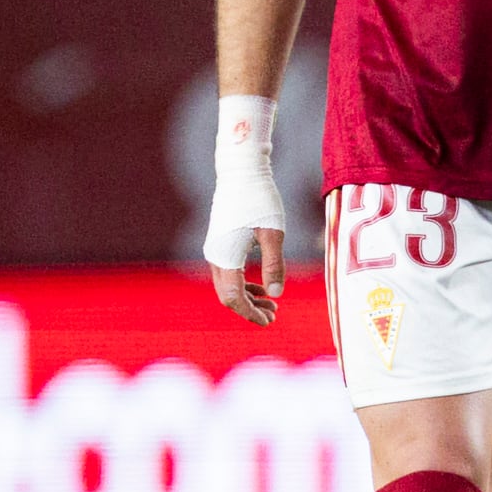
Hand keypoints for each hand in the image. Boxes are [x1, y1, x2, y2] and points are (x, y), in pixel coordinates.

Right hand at [202, 94, 288, 324]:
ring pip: (227, 284)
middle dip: (248, 309)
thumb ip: (274, 264)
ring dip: (247, 297)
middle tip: (273, 316)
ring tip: (271, 304)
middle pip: (227, 295)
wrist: (241, 170)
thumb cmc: (260, 198)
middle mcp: (215, 255)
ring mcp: (215, 249)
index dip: (250, 313)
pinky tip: (261, 285)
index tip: (269, 321)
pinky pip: (228, 272)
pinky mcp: (220, 242)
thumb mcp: (273, 233)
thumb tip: (275, 294)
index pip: (234, 298)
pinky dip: (243, 283)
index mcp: (225, 256)